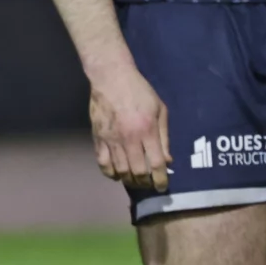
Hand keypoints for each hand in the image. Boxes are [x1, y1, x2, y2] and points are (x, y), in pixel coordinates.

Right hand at [87, 65, 170, 192]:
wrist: (111, 78)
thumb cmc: (139, 91)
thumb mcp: (160, 110)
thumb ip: (164, 136)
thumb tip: (168, 160)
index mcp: (147, 131)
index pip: (156, 163)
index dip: (161, 179)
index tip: (163, 186)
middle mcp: (129, 138)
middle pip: (138, 171)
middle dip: (146, 182)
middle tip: (149, 183)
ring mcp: (111, 139)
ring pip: (121, 170)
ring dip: (129, 179)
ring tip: (135, 180)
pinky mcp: (98, 138)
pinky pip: (103, 163)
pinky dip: (110, 173)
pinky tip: (117, 173)